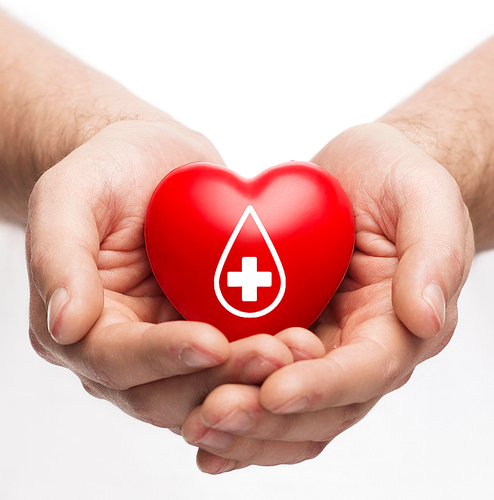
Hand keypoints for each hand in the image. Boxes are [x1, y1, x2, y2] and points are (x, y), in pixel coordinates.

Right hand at [26, 119, 324, 428]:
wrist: (155, 164)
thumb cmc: (108, 171)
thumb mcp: (68, 194)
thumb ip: (58, 256)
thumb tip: (65, 325)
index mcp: (81, 327)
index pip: (114, 360)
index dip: (161, 357)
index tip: (210, 342)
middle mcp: (124, 350)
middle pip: (166, 391)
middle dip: (220, 378)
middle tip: (273, 355)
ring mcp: (169, 345)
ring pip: (208, 386)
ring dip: (252, 377)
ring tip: (296, 352)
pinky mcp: (209, 331)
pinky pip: (236, 358)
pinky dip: (266, 360)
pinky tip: (301, 342)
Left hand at [181, 122, 474, 472]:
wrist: (360, 172)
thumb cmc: (396, 177)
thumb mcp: (424, 196)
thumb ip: (434, 253)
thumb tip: (426, 317)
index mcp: (398, 324)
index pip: (366, 370)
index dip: (322, 386)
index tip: (274, 391)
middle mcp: (358, 347)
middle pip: (320, 407)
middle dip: (268, 418)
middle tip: (214, 414)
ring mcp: (319, 344)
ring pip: (285, 407)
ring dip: (243, 424)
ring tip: (196, 423)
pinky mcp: (283, 330)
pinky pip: (257, 377)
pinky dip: (230, 401)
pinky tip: (193, 414)